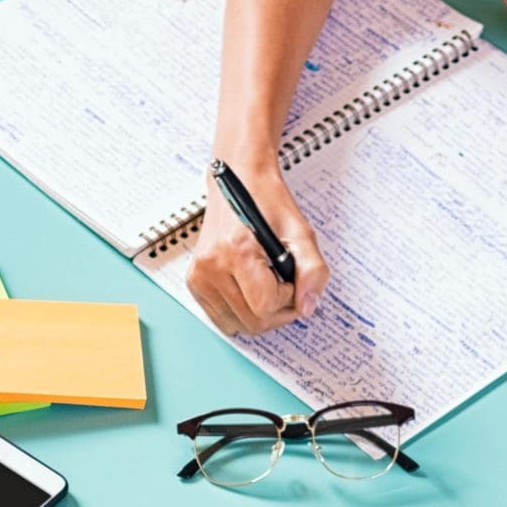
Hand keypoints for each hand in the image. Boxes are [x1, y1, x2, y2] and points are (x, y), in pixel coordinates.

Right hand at [183, 164, 327, 336]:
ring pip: (237, 326)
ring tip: (267, 284)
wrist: (240, 180)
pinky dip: (241, 310)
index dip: (288, 299)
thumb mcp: (301, 231)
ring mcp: (199, 276)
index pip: (266, 307)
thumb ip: (312, 270)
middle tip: (285, 284)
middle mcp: (211, 267)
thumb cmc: (268, 202)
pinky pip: (222, 317)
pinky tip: (251, 287)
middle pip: (252, 323)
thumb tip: (307, 307)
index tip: (292, 279)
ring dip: (259, 313)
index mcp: (237, 251)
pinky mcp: (194, 282)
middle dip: (277, 310)